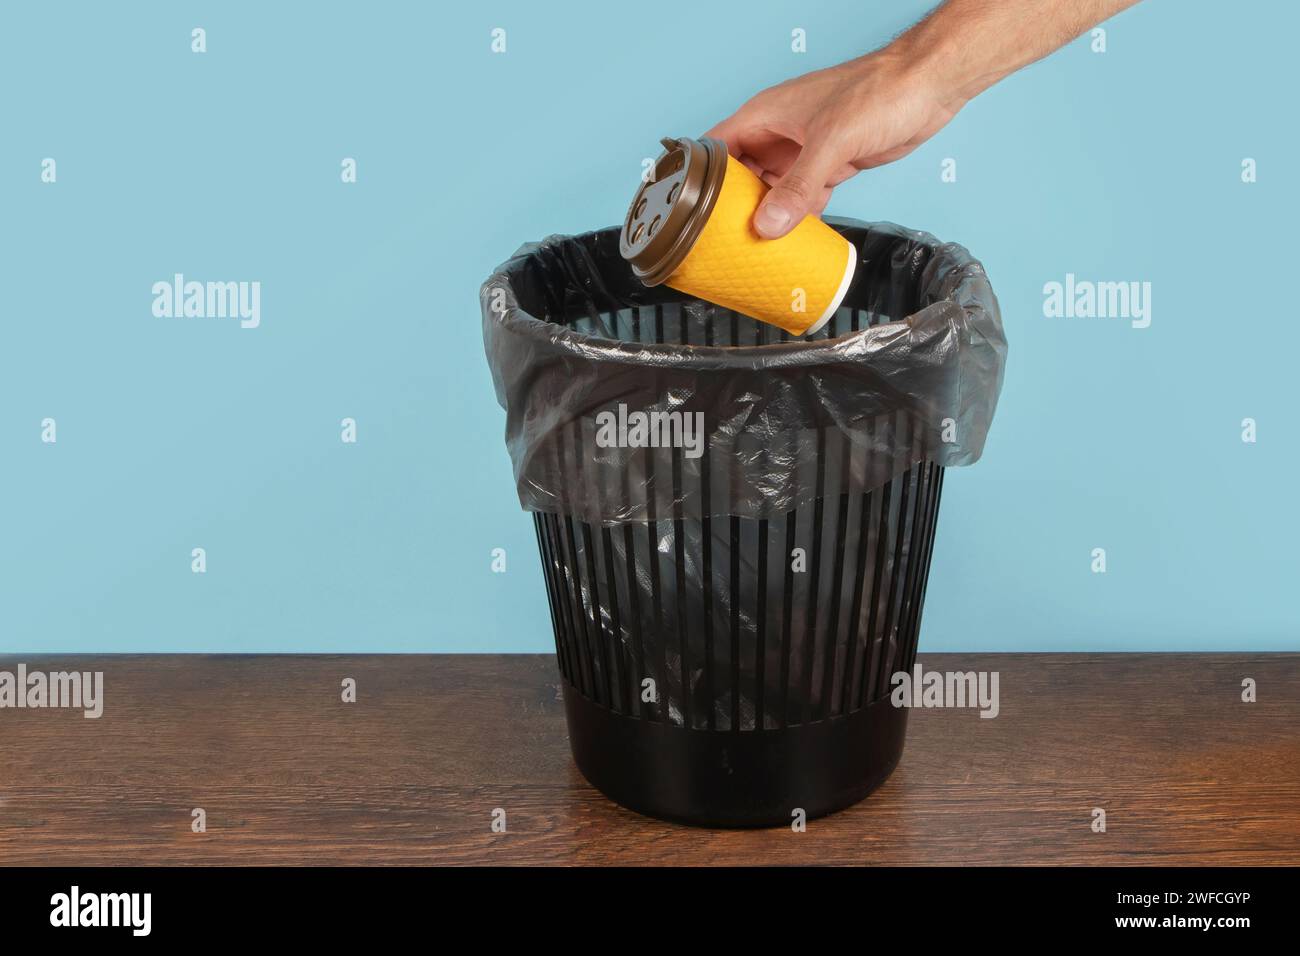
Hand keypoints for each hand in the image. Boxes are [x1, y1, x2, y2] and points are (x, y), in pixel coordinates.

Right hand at [706, 49, 964, 238]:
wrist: (927, 87)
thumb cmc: (878, 91)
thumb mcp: (831, 142)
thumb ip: (798, 186)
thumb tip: (769, 224)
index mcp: (765, 116)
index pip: (717, 149)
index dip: (701, 179)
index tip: (694, 213)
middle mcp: (779, 134)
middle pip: (742, 176)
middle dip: (735, 207)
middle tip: (727, 241)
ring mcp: (804, 150)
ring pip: (774, 189)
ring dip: (769, 215)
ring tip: (757, 247)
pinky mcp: (830, 164)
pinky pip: (804, 196)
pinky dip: (800, 216)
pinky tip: (797, 236)